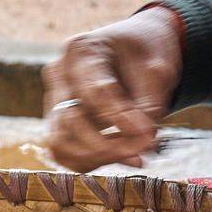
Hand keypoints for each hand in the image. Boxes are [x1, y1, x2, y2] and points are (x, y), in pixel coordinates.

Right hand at [43, 7, 183, 172]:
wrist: (137, 50)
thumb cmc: (146, 55)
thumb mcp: (157, 71)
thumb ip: (148, 106)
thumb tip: (144, 144)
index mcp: (81, 49)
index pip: (94, 92)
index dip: (121, 118)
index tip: (148, 135)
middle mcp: (59, 73)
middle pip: (70, 120)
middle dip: (108, 143)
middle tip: (145, 147)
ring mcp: (53, 99)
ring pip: (60, 142)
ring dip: (98, 157)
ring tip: (135, 156)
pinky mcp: (57, 122)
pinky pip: (63, 153)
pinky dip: (91, 162)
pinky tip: (123, 157)